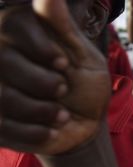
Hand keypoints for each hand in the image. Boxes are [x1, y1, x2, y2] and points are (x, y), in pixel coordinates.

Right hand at [0, 0, 110, 154]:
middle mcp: (0, 57)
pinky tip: (51, 131)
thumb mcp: (82, 54)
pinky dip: (35, 133)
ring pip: (3, 96)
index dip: (40, 48)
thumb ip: (62, 25)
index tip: (64, 64)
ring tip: (62, 115)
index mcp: (18, 34)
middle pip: (3, 60)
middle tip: (64, 89)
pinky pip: (3, 127)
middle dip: (42, 82)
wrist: (83, 124)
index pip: (15, 25)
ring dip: (41, 110)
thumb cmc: (83, 83)